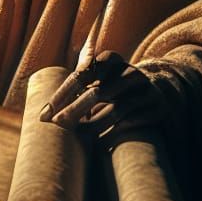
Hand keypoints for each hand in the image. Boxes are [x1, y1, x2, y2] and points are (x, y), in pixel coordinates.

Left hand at [39, 51, 166, 138]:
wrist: (155, 89)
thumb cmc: (113, 85)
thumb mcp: (98, 77)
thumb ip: (76, 87)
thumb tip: (44, 114)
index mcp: (110, 58)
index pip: (81, 76)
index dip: (62, 95)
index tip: (46, 114)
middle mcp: (129, 71)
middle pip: (97, 92)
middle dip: (75, 110)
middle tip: (58, 125)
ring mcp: (145, 88)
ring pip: (116, 110)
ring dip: (95, 125)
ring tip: (78, 138)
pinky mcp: (157, 106)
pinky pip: (134, 121)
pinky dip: (116, 131)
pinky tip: (102, 142)